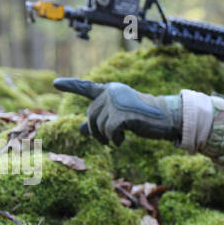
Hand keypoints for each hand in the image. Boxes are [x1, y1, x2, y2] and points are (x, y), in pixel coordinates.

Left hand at [53, 78, 182, 145]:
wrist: (167, 117)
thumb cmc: (145, 117)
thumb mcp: (120, 118)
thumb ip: (100, 120)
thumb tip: (80, 129)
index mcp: (110, 90)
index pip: (87, 88)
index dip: (71, 86)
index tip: (56, 83)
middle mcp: (111, 92)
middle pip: (91, 115)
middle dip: (96, 131)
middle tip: (107, 141)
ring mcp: (116, 102)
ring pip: (97, 125)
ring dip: (105, 137)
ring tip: (117, 140)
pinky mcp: (121, 114)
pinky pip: (109, 132)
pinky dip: (114, 140)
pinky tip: (122, 141)